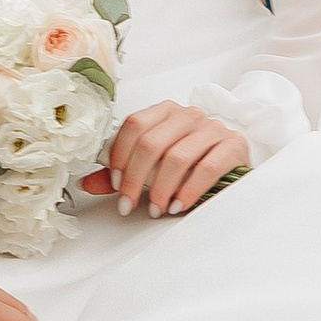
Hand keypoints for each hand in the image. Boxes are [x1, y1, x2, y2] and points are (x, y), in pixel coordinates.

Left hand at [81, 105, 251, 220]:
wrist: (233, 166)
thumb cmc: (190, 163)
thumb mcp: (154, 165)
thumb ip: (122, 172)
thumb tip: (87, 183)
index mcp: (165, 112)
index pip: (134, 125)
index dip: (119, 156)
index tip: (114, 184)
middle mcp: (188, 115)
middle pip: (152, 142)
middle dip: (135, 178)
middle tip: (128, 204)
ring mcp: (212, 128)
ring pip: (177, 157)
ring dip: (161, 188)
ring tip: (155, 208)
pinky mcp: (233, 145)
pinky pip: (206, 168)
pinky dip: (188, 191)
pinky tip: (178, 205)